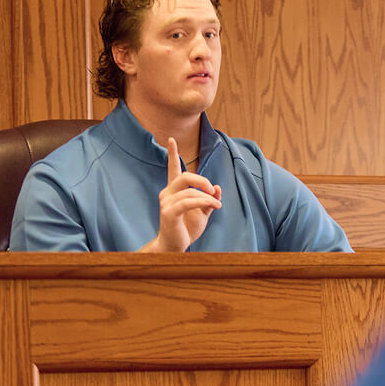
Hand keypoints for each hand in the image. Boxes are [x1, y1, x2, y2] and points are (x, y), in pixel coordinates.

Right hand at [139, 137, 221, 252]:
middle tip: (213, 191)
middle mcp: (167, 193)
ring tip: (216, 205)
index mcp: (174, 190)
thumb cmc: (187, 229)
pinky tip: (213, 206)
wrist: (175, 246)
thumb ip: (210, 199)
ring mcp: (166, 202)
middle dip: (203, 180)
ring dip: (208, 197)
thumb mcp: (203, 212)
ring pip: (190, 191)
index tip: (171, 139)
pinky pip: (188, 201)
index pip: (173, 169)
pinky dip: (203, 202)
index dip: (172, 153)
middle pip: (185, 176)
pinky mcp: (168, 212)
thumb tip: (218, 187)